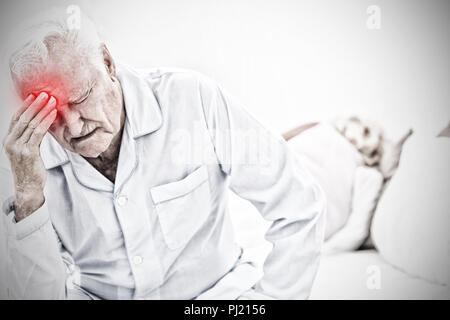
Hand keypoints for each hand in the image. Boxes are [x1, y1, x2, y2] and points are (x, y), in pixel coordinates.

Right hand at [3, 92, 57, 220]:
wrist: (28, 188)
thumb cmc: (30, 169)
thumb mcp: (28, 151)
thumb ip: (31, 138)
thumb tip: (41, 123)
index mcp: (8, 140)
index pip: (16, 119)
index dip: (25, 106)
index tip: (34, 95)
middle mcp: (10, 142)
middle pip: (23, 118)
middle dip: (34, 104)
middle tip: (45, 93)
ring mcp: (17, 147)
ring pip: (31, 123)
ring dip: (43, 110)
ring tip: (52, 100)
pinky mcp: (28, 152)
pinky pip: (38, 132)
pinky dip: (46, 121)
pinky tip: (54, 114)